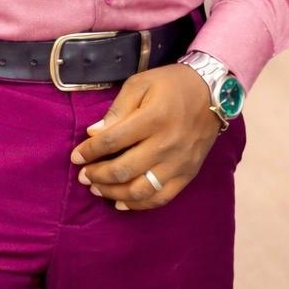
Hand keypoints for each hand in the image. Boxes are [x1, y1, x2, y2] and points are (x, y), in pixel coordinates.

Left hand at [69, 62, 222, 210]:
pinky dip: (139, 204)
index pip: (113, 140)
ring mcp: (179, 162)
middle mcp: (167, 144)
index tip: (76, 156)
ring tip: (97, 189)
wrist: (212, 92)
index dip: (90, 151)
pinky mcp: (188, 174)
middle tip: (83, 176)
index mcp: (153, 118)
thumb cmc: (172, 84)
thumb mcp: (141, 83)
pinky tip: (122, 202)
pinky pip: (161, 197)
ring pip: (141, 190)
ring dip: (114, 193)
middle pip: (124, 169)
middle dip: (97, 175)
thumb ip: (118, 109)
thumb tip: (94, 132)